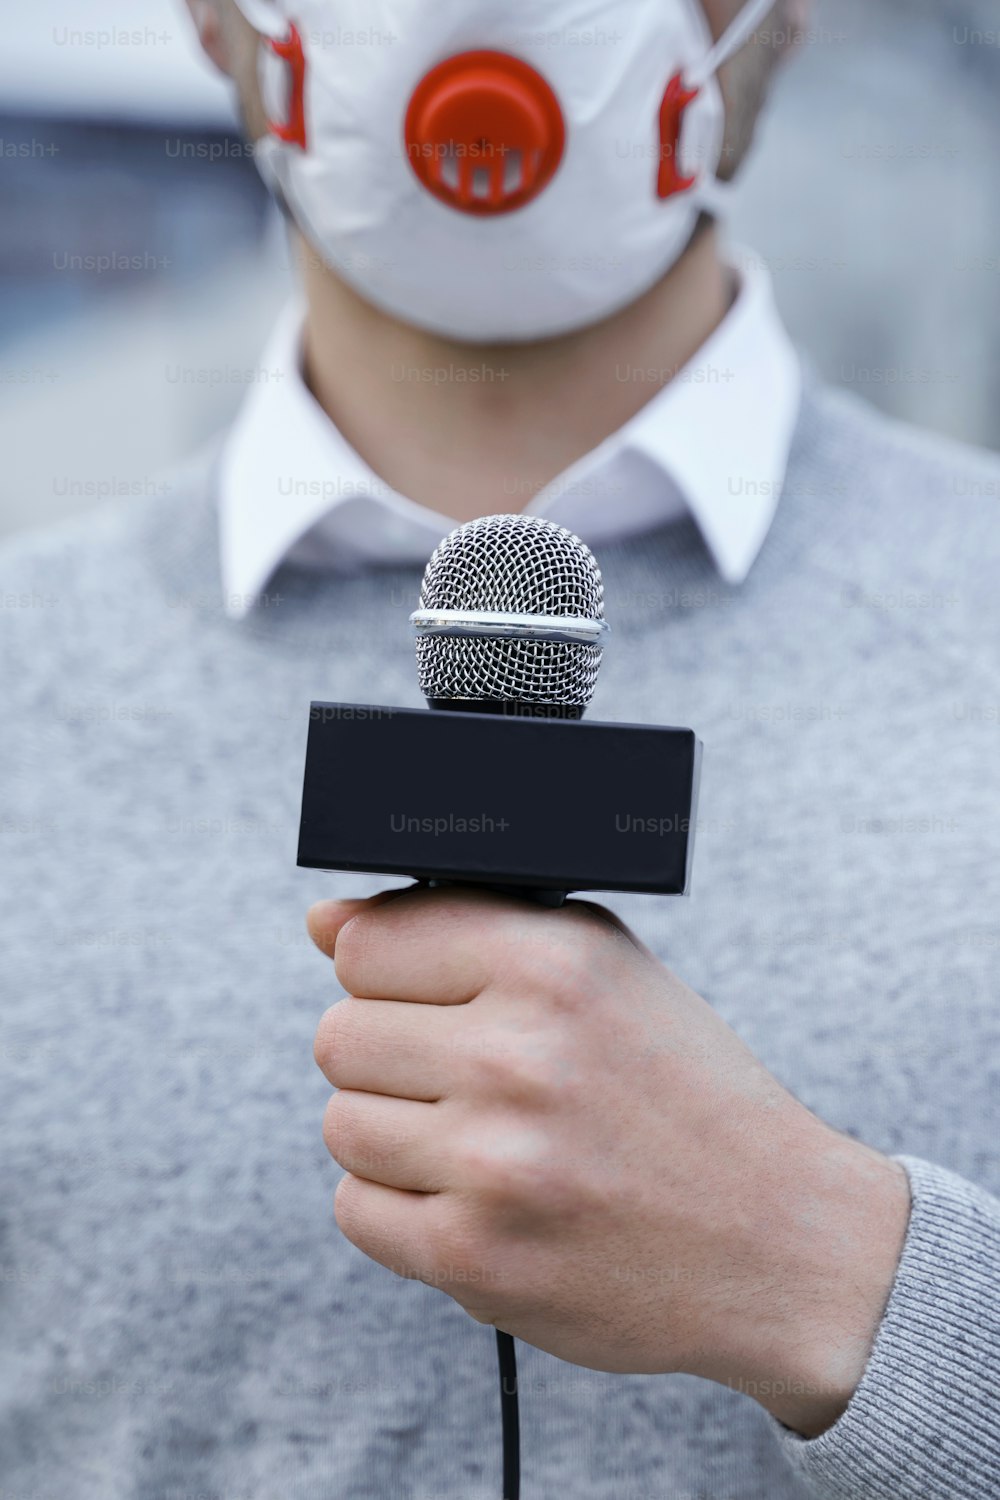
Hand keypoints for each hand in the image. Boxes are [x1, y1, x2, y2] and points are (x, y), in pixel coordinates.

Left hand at [309, 885, 909, 1436]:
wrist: (781, 1239)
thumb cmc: (683, 1091)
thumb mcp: (604, 968)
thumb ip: (463, 924)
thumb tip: (325, 922)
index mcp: (552, 964)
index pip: (364, 944)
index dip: (387, 974)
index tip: (428, 1001)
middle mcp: (519, 1055)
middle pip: (339, 1036)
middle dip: (389, 1056)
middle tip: (464, 1081)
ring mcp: (494, 1164)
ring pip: (341, 1123)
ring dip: (393, 1133)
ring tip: (478, 1141)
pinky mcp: (476, 1259)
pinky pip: (356, 1209)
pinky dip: (401, 1205)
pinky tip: (474, 1196)